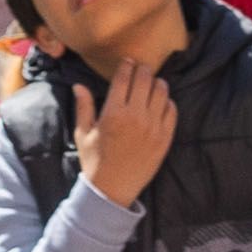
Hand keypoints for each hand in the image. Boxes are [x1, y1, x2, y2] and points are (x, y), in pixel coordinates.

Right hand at [81, 57, 181, 202]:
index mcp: (113, 113)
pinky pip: (172, 110)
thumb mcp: (84, 134)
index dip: (127, 65)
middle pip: (145, 79)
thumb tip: (78, 85)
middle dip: (142, 70)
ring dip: (156, 83)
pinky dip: (168, 102)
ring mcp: (153, 127)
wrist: (112, 190)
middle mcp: (135, 116)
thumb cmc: (94, 161)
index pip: (124, 78)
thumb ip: (83, 107)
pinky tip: (160, 103)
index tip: (128, 61)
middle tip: (140, 69)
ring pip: (162, 91)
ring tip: (151, 84)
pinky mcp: (165, 138)